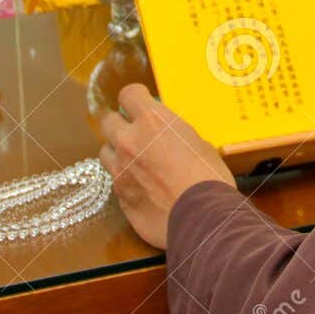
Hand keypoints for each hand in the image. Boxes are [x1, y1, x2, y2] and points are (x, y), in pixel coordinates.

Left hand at [99, 84, 234, 247]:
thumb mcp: (200, 144)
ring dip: (116, 152)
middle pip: (107, 121)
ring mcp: (120, 170)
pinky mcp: (119, 197)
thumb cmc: (209, 178)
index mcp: (153, 122)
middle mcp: (129, 141)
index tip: (140, 101)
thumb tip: (172, 138)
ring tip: (134, 161)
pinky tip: (142, 188)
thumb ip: (178, 135)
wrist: (202, 218)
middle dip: (119, 123)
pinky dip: (125, 180)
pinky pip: (115, 181)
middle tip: (132, 130)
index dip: (135, 97)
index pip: (128, 95)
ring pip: (105, 152)